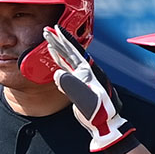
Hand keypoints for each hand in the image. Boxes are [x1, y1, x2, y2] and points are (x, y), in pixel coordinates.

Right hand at [42, 26, 135, 152]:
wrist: (106, 124)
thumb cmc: (100, 112)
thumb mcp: (86, 99)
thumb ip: (72, 85)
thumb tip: (58, 73)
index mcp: (89, 71)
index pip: (75, 51)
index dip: (65, 39)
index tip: (56, 29)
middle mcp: (87, 72)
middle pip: (71, 52)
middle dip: (59, 40)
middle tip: (47, 30)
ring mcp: (83, 78)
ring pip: (68, 60)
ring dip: (59, 49)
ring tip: (49, 40)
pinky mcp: (79, 86)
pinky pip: (67, 70)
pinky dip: (60, 62)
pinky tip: (55, 57)